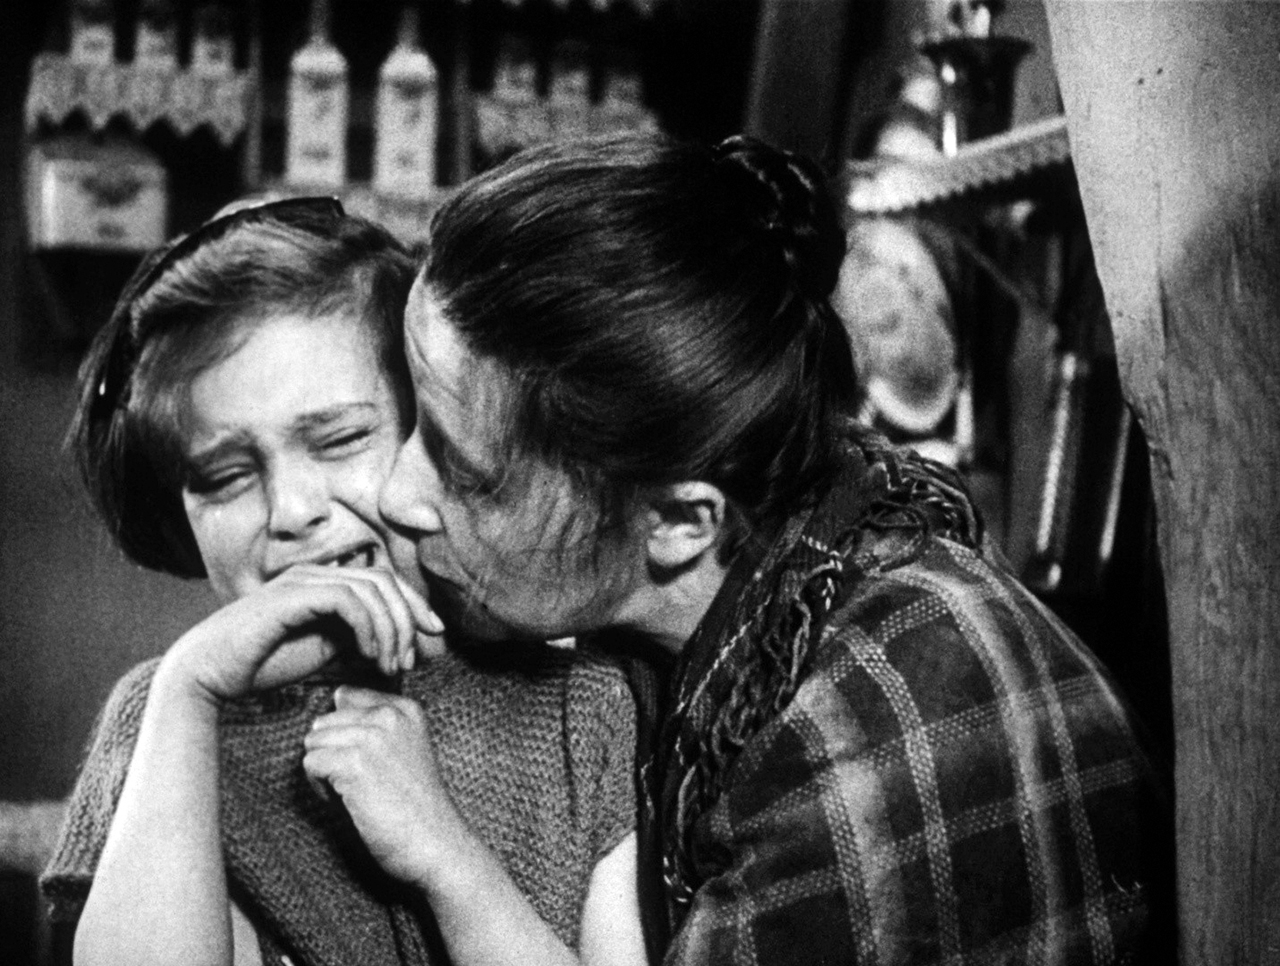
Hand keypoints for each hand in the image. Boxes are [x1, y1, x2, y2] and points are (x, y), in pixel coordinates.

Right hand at [161, 566, 444, 703]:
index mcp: (326, 583)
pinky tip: (371, 656)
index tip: (434, 638)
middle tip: (414, 659)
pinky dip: (370, 627)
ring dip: (392, 628)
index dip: (415, 607)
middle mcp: (318, 573)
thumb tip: (400, 645)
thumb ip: (357, 640)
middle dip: (410, 618)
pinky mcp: (294, 594)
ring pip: (373, 588)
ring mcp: (304, 579)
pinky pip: (349, 600)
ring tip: (392, 665)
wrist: (209, 674)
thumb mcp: (325, 652)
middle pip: (386, 581)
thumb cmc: (263, 665)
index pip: (385, 582)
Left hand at [302, 686, 468, 886]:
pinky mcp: (355, 764)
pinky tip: (348, 801)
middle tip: (360, 781)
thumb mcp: (405, 746)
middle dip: (331, 752)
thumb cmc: (416, 804)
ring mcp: (372, 737)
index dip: (343, 732)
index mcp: (405, 708)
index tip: (366, 759)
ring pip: (314, 742)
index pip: (346, 696)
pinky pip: (311, 764)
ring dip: (324, 771)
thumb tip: (336, 697)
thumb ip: (376, 721)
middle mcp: (390, 715)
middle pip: (325, 722)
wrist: (434, 841)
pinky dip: (320, 788)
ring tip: (354, 792)